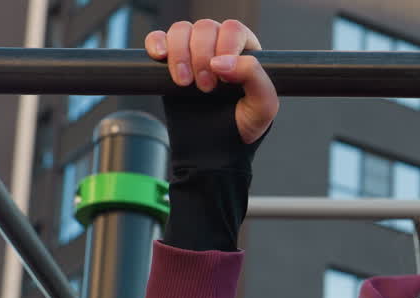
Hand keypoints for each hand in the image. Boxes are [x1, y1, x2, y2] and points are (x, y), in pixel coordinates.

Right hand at [145, 19, 278, 143]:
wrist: (214, 148)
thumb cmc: (243, 125)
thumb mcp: (263, 106)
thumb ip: (253, 77)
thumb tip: (222, 61)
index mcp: (244, 50)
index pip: (232, 29)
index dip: (225, 49)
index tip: (223, 79)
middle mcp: (218, 46)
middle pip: (204, 27)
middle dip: (202, 57)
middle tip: (206, 88)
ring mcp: (192, 51)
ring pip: (180, 30)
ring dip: (180, 54)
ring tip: (184, 82)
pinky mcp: (169, 61)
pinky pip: (157, 38)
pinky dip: (156, 44)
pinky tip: (161, 58)